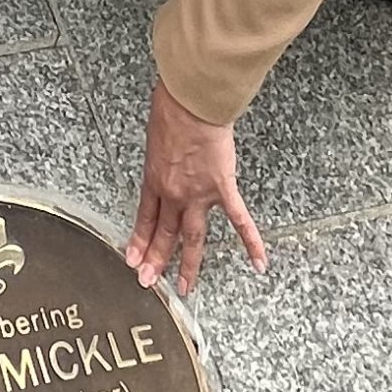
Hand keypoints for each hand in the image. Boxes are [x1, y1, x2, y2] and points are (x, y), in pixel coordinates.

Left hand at [126, 79, 266, 298]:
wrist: (190, 104)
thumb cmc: (171, 108)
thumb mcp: (155, 136)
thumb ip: (161, 155)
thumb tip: (165, 155)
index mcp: (154, 179)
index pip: (145, 218)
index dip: (139, 241)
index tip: (133, 259)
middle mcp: (173, 193)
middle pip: (164, 233)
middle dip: (155, 260)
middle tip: (148, 281)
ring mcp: (198, 194)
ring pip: (192, 237)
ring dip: (187, 264)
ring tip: (185, 287)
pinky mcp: (222, 188)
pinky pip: (239, 221)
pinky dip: (251, 242)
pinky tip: (258, 263)